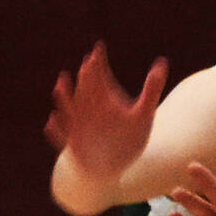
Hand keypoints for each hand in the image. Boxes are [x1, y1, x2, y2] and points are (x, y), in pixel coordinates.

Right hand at [46, 42, 166, 181]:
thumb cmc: (128, 138)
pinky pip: (62, 136)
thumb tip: (162, 61)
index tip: (99, 49)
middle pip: (86, 90)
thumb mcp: (143, 114)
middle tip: (88, 63)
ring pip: (68, 109)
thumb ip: (152, 89)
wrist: (113, 166)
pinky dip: (57, 129)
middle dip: (86, 77)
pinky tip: (53, 120)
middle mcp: (89, 109)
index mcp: (104, 99)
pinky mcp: (73, 145)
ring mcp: (79, 127)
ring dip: (64, 97)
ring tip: (61, 85)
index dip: (98, 63)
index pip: (99, 76)